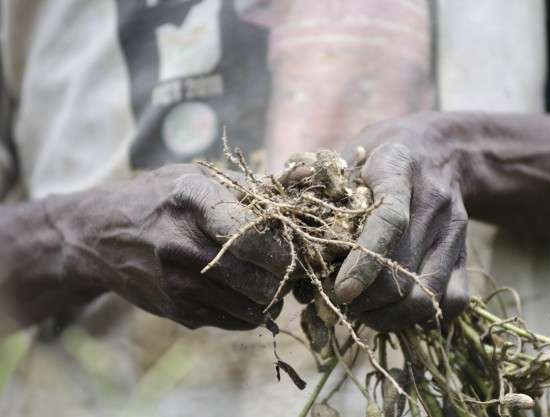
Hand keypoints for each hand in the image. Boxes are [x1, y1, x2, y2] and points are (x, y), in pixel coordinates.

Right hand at [46, 164, 293, 329]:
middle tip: (294, 261)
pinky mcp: (180, 312)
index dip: (286, 244)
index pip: (254, 236)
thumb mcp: (195, 178)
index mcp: (191, 202)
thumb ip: (249, 185)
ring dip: (276, 294)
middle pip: (263, 279)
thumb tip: (301, 181)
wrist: (100, 237)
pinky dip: (256, 308)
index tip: (298, 240)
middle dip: (289, 273)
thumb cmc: (159, 200)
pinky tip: (249, 288)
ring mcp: (180, 286)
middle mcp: (183, 247)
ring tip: (272, 274)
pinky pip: (239, 320)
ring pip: (257, 306)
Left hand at [334, 113, 470, 331]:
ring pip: (425, 296)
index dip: (363, 263)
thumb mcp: (347, 159)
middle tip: (340, 300)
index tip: (341, 292)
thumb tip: (291, 246)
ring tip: (364, 310)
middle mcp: (433, 204)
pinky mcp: (466, 252)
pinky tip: (395, 308)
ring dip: (388, 316)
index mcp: (398, 171)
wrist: (439, 149)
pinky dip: (420, 317)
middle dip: (365, 301)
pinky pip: (453, 301)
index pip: (389, 221)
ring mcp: (454, 231)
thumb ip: (318, 194)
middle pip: (402, 272)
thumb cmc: (378, 157)